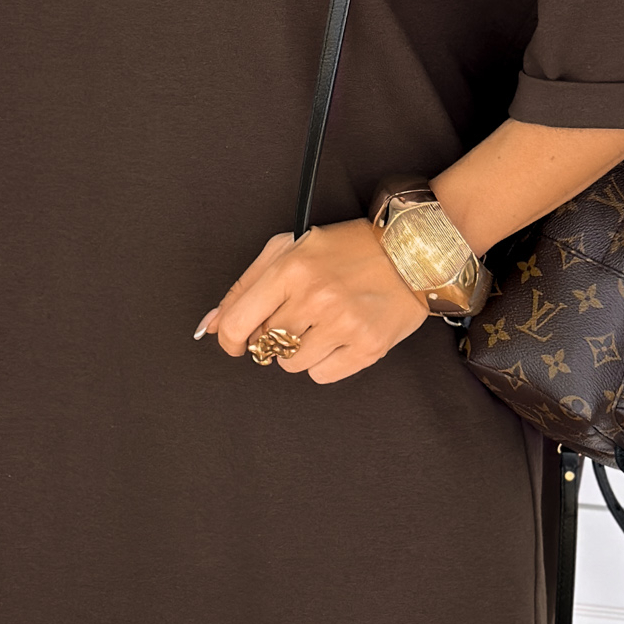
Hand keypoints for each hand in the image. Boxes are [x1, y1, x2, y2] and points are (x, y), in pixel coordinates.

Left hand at [196, 220, 426, 383]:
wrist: (412, 252)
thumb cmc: (347, 248)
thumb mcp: (291, 248)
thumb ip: (245, 286)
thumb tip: (210, 326)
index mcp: (291, 268)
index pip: (237, 322)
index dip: (229, 339)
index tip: (235, 342)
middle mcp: (316, 297)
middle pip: (265, 344)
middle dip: (273, 335)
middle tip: (296, 316)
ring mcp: (344, 323)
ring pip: (291, 364)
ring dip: (299, 351)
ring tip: (321, 325)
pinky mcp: (368, 346)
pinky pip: (323, 375)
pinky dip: (325, 362)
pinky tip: (340, 337)